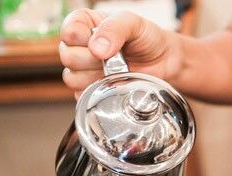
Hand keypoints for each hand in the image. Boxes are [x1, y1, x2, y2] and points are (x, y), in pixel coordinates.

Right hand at [59, 9, 181, 97]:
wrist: (164, 62)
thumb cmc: (147, 39)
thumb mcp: (133, 23)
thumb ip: (114, 28)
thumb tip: (96, 48)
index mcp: (84, 24)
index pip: (68, 31)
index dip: (81, 38)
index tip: (100, 41)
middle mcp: (81, 47)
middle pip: (68, 57)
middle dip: (92, 59)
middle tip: (115, 58)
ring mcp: (85, 70)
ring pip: (72, 78)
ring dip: (96, 76)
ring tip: (116, 70)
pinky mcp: (92, 90)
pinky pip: (83, 96)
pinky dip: (99, 92)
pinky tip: (115, 83)